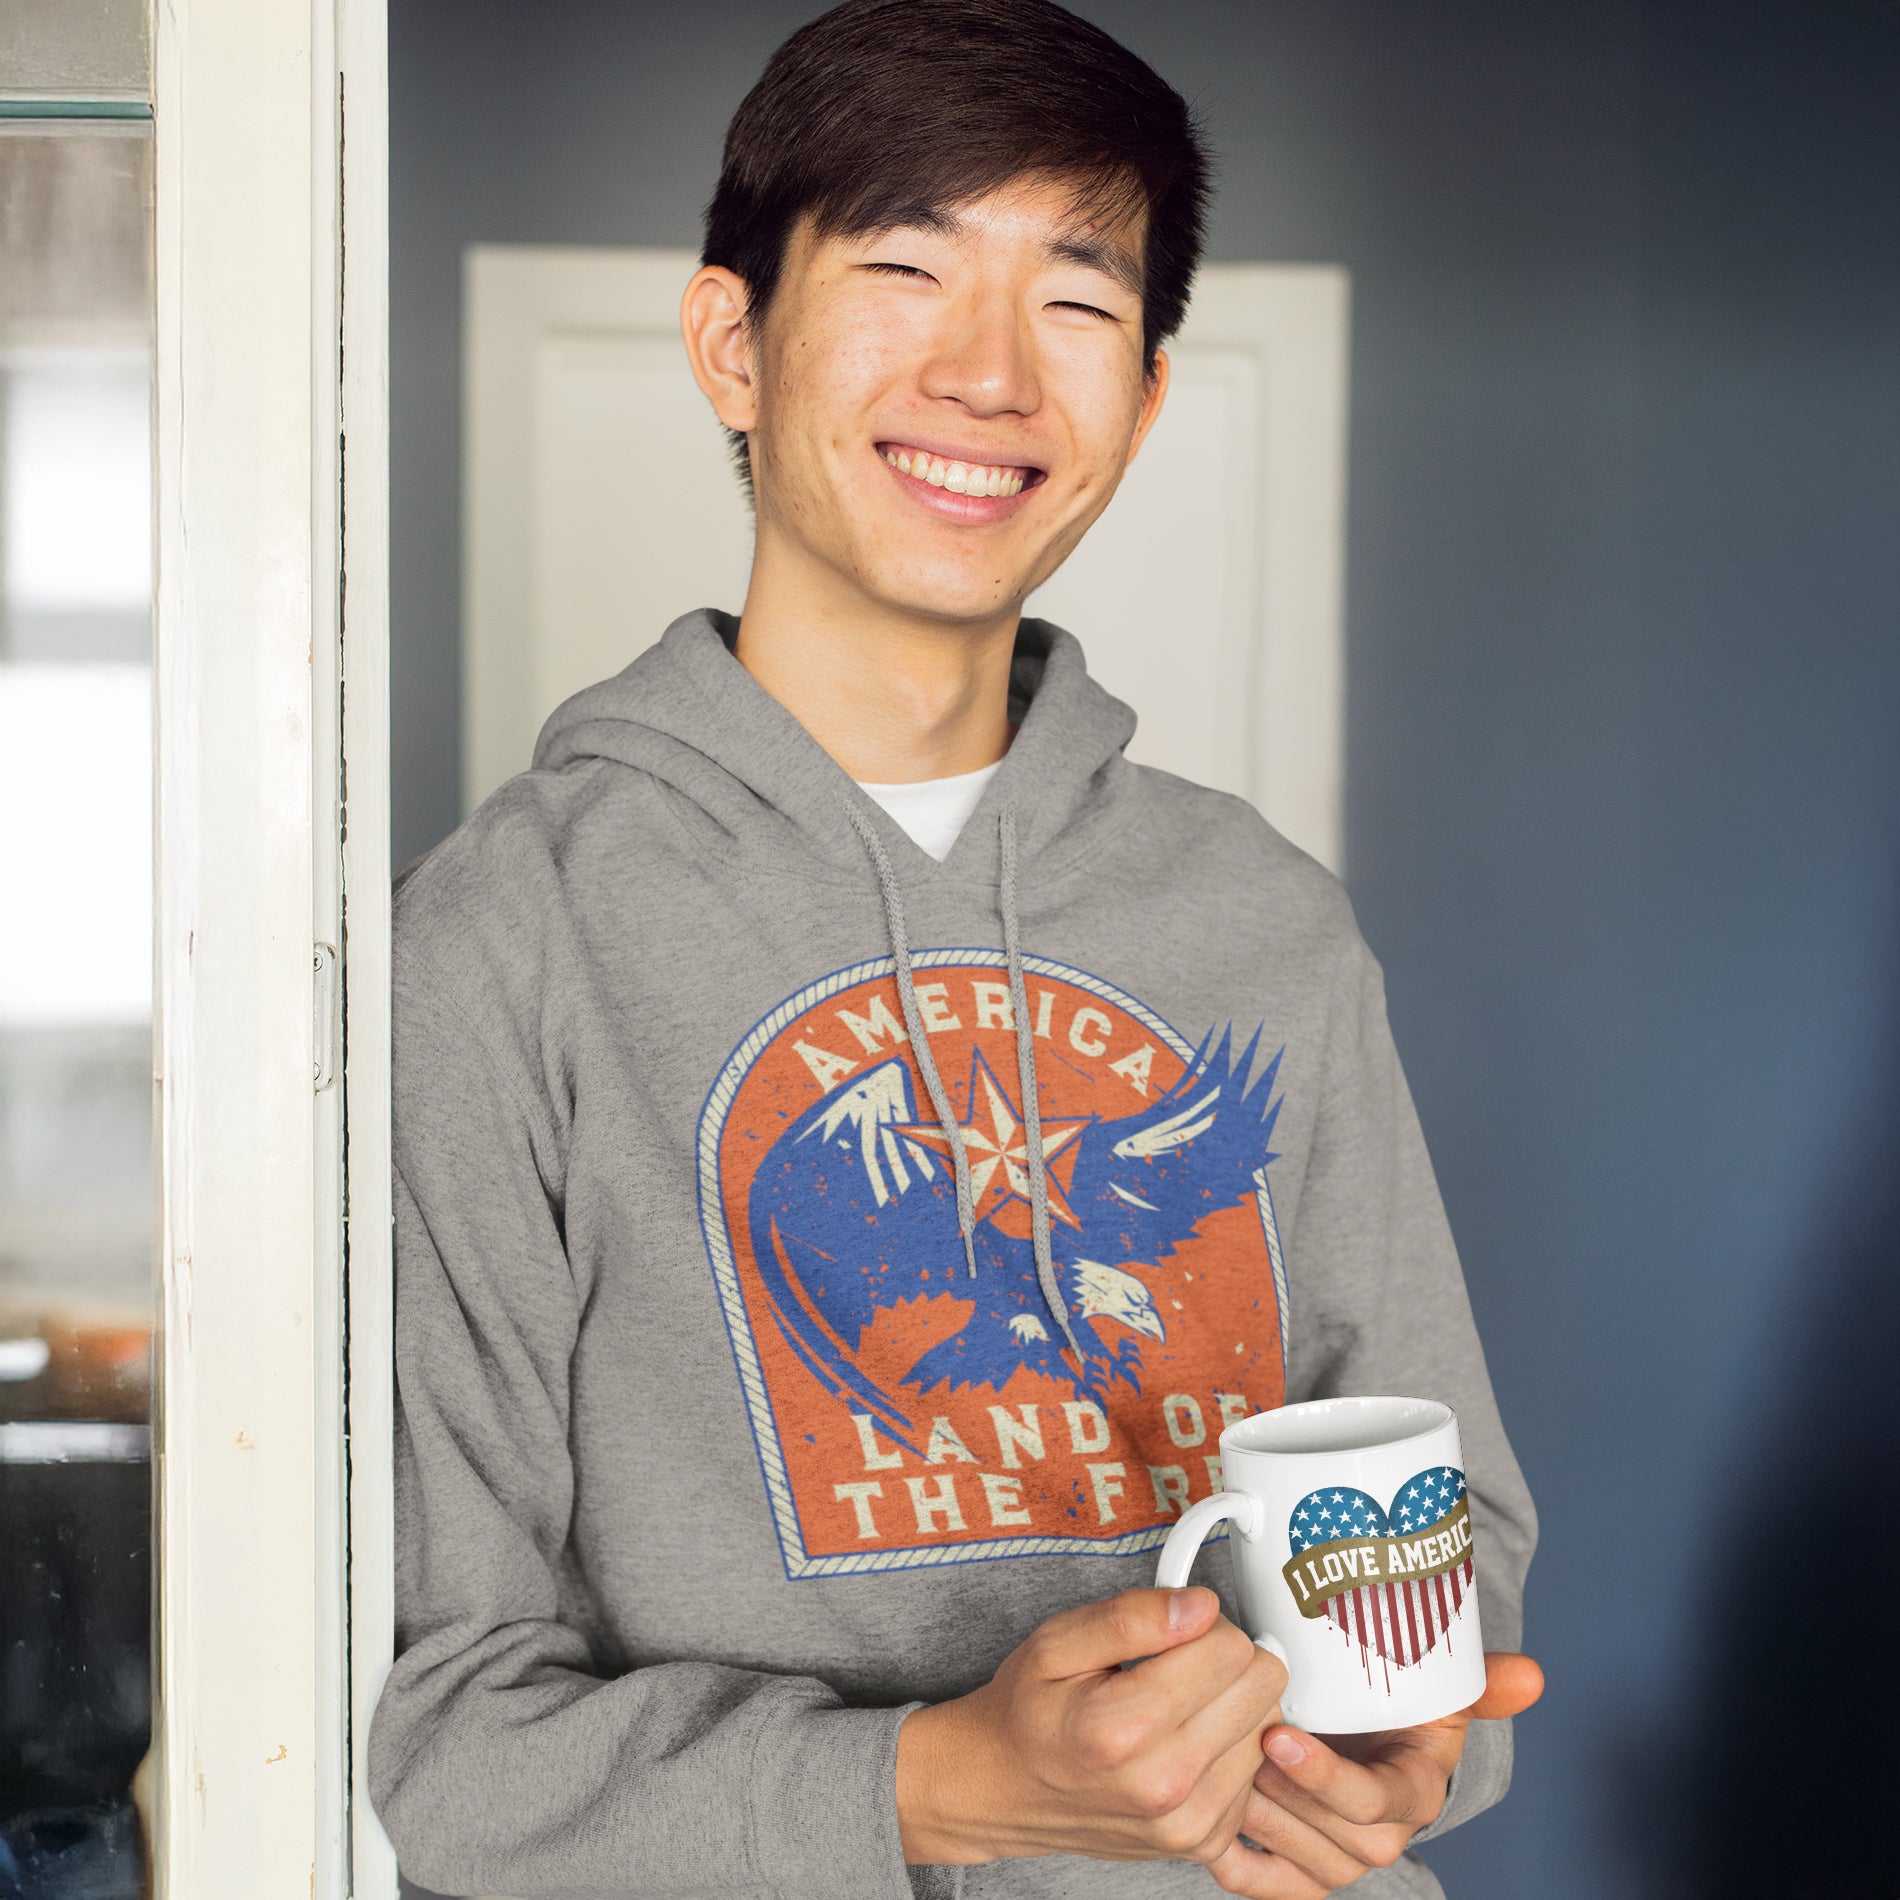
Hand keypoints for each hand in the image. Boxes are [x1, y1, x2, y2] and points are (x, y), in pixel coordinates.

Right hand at [896, 1586, 1288, 1865]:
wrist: (1005, 1790)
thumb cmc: (1029, 1712)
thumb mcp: (1057, 1641)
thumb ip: (1131, 1617)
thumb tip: (1201, 1606)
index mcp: (1123, 1727)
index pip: (1230, 1648)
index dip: (1205, 1622)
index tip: (1175, 1629)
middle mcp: (1164, 1784)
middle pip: (1262, 1686)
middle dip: (1227, 1658)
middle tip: (1181, 1661)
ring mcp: (1188, 1822)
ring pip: (1268, 1727)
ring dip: (1233, 1705)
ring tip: (1180, 1703)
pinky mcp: (1204, 1843)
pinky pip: (1258, 1771)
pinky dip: (1231, 1748)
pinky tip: (1187, 1740)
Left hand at [1206, 1652, 1544, 1895]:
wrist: (1365, 1727)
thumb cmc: (1397, 1704)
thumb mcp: (1437, 1684)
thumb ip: (1480, 1683)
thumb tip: (1531, 1675)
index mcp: (1417, 1792)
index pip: (1376, 1803)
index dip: (1327, 1777)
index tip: (1280, 1737)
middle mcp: (1384, 1835)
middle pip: (1334, 1837)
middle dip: (1283, 1791)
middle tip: (1237, 1739)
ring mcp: (1340, 1858)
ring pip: (1298, 1856)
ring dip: (1256, 1813)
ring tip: (1221, 1761)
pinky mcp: (1302, 1870)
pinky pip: (1271, 1886)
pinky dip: (1241, 1866)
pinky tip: (1215, 1829)